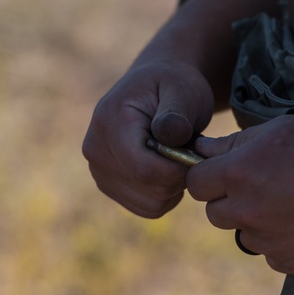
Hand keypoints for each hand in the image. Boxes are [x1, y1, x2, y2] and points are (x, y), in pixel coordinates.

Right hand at [82, 60, 213, 217]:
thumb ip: (177, 112)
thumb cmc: (174, 85)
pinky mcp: (108, 185)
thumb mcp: (183, 89)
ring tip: (177, 155)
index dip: (178, 170)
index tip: (198, 153)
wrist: (156, 87)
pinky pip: (147, 208)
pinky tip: (169, 167)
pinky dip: (166, 195)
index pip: (144, 169)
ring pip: (150, 204)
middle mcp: (94, 149)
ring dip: (174, 186)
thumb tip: (169, 135)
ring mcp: (97, 170)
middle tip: (190, 149)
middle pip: (148, 189)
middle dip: (179, 176)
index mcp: (109, 121)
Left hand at [186, 116, 293, 274]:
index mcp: (239, 173)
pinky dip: (282, 242)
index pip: (195, 183)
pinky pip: (271, 254)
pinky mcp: (289, 263)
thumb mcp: (282, 129)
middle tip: (265, 187)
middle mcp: (247, 210)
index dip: (209, 177)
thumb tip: (200, 150)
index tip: (225, 174)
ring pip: (244, 234)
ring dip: (258, 222)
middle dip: (231, 201)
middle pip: (215, 213)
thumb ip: (235, 143)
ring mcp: (267, 241)